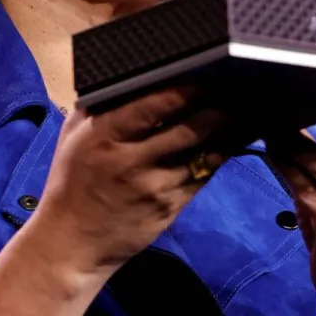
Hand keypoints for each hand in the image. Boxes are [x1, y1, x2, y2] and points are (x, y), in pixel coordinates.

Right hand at [28, 87, 225, 277]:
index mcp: (105, 136)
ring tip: (243, 112)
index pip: (152, 106)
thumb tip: (137, 74)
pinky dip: (219, 157)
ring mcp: (155, 187)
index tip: (206, 73)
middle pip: (188, 129)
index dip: (184, 90)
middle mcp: (132, 161)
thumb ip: (103, 104)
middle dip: (218, 109)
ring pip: (204, 154)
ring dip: (227, 133)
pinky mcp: (171, 208)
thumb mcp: (75, 135)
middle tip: (238, 91)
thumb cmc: (73, 180)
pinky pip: (203, 176)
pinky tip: (230, 141)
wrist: (71, 243)